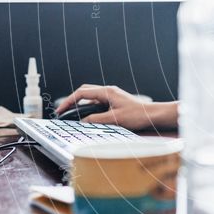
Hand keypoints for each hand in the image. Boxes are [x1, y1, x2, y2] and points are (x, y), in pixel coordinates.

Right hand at [55, 84, 176, 129]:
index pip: (82, 93)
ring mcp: (111, 96)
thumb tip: (82, 122)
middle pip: (85, 92)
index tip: (60, 110)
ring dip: (81, 105)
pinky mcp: (114, 102)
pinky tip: (87, 118)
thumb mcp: (114, 119)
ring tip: (72, 116)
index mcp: (107, 92)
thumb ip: (96, 120)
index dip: (69, 101)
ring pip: (91, 98)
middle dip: (72, 101)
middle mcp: (108, 92)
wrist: (153, 115)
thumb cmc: (138, 115)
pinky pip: (97, 103)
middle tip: (63, 112)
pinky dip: (89, 109)